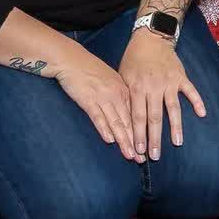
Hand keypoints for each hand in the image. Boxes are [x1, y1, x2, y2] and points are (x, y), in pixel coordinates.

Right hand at [48, 42, 143, 160]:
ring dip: (123, 140)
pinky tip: (109, 140)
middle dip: (136, 142)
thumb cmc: (91, 71)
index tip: (147, 147)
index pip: (135, 116)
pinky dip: (104, 129)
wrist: (72, 59)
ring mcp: (103, 97)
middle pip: (128, 122)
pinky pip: (97, 116)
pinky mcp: (88, 100)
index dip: (141, 133)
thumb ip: (120, 96)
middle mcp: (116, 94)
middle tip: (142, 158)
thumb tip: (126, 113)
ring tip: (130, 155)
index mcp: (124, 90)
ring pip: (116, 122)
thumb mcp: (111, 80)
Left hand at [118, 29, 206, 161]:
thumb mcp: (123, 76)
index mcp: (137, 88)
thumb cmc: (133, 60)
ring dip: (175, 127)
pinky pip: (190, 91)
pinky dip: (197, 101)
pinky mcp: (181, 77)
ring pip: (173, 108)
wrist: (150, 39)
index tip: (139, 151)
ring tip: (177, 143)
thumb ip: (126, 97)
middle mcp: (154, 87)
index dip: (138, 135)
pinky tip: (202, 114)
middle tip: (155, 156)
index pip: (137, 116)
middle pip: (154, 117)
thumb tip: (124, 121)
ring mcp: (169, 82)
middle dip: (154, 138)